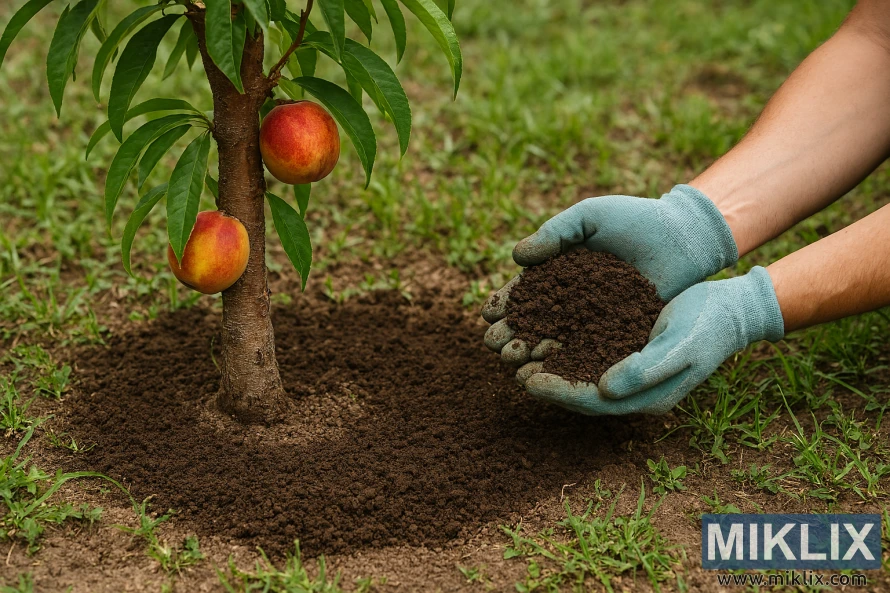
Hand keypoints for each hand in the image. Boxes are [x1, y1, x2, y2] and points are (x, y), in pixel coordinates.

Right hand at [483, 184, 736, 378]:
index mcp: (560, 271)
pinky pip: (588, 351)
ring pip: (555, 341)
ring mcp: (594, 320)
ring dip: (530, 352)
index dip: (505, 304)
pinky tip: (547, 368)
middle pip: (534, 322)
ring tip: (511, 361)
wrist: (683, 236)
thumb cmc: (636, 219)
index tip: (488, 314)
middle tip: (494, 345)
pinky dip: (566, 361)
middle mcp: (573, 300)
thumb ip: (554, 232)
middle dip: (511, 333)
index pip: (525, 292)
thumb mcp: (590, 217)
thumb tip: (517, 257)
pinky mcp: (618, 335)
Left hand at [498, 267, 784, 414]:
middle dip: (544, 380)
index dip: (558, 392)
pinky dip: (563, 342)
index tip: (527, 380)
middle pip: (578, 390)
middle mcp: (631, 390)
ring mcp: (627, 370)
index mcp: (645, 398)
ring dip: (548, 361)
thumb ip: (645, 368)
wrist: (730, 309)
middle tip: (510, 365)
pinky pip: (586, 350)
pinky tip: (542, 326)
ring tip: (517, 347)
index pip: (592, 402)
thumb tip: (605, 388)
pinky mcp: (624, 348)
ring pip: (578, 370)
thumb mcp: (681, 345)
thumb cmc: (709, 327)